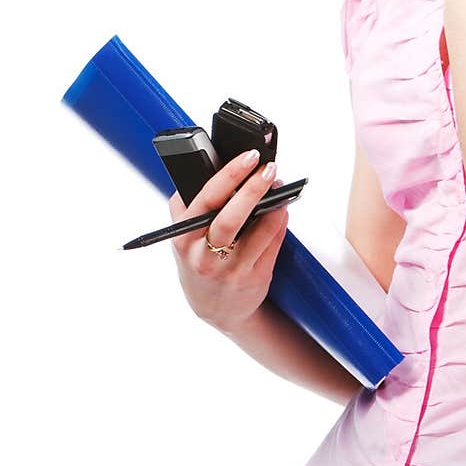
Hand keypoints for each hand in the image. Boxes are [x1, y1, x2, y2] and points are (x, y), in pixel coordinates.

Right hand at [169, 149, 289, 334]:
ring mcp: (231, 270)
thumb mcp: (184, 237)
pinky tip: (281, 208)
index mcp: (185, 239)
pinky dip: (279, 222)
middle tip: (268, 168)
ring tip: (278, 185)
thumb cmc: (201, 262)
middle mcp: (205, 256)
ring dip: (274, 205)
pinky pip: (273, 244)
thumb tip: (205, 165)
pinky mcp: (254, 278)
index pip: (205, 200)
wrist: (217, 309)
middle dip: (253, 189)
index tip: (248, 156)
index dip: (229, 175)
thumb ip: (188, 206)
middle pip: (230, 218)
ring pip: (258, 232)